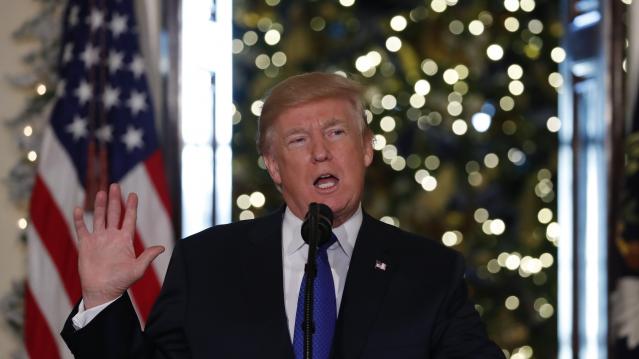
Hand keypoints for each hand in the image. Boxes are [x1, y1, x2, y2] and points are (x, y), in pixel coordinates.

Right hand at [74, 183, 164, 308]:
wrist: (102, 291)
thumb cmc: (121, 282)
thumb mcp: (138, 269)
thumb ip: (148, 257)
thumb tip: (162, 247)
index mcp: (125, 240)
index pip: (129, 219)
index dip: (131, 206)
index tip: (133, 194)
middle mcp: (112, 236)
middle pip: (114, 213)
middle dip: (115, 199)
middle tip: (115, 185)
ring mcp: (98, 239)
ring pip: (99, 217)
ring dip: (100, 205)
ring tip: (101, 192)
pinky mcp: (85, 244)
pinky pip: (81, 229)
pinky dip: (79, 219)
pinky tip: (79, 209)